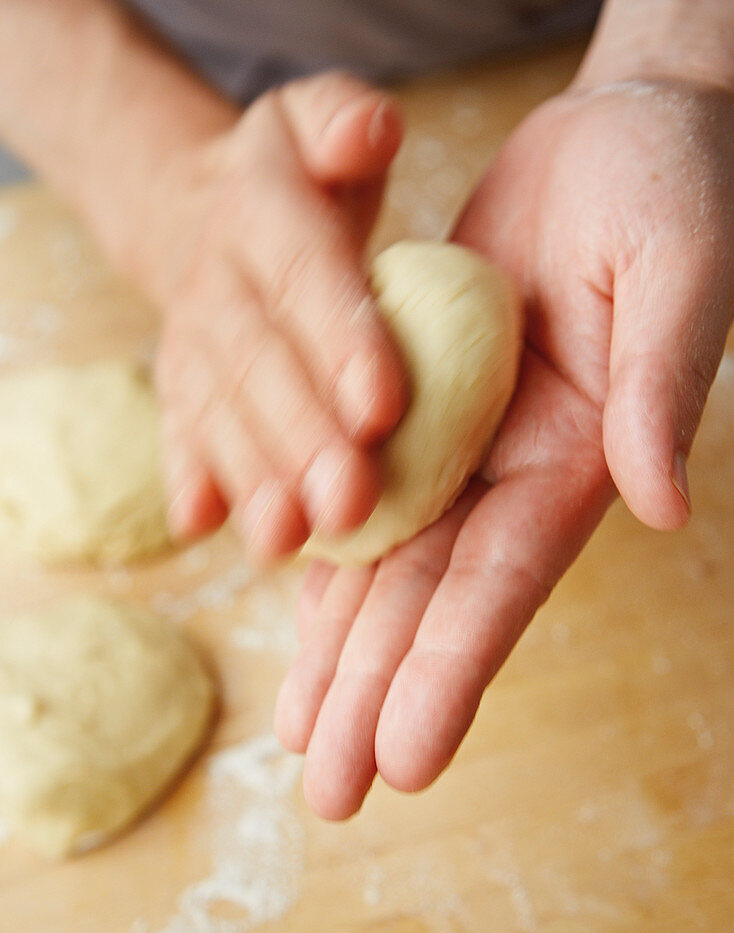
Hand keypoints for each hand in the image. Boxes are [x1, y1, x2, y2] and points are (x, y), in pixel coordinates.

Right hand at [147, 72, 406, 556]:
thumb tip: (373, 129)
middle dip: (304, 438)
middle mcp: (220, 282)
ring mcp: (192, 341)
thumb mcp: (320, 123)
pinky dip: (187, 478)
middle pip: (261, 364)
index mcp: (264, 212)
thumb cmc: (298, 180)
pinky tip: (202, 525)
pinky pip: (178, 430)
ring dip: (251, 478)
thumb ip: (346, 121)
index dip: (342, 342)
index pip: (308, 277)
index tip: (384, 410)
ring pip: (219, 412)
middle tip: (349, 501)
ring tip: (284, 538)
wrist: (204, 212)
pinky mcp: (179, 387)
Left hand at [275, 76, 733, 817]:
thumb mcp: (675, 274)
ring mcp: (462, 449)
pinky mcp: (418, 409)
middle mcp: (511, 475)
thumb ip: (661, 387)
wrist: (615, 140)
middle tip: (332, 796)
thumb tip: (663, 506)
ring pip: (386, 569)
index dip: (454, 671)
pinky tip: (298, 627)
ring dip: (341, 657)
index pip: (504, 585)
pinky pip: (364, 496)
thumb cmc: (666, 193)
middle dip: (380, 698)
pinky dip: (329, 563)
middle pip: (431, 604)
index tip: (409, 761)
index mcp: (574, 462)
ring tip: (298, 742)